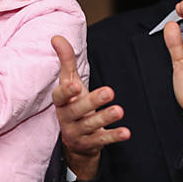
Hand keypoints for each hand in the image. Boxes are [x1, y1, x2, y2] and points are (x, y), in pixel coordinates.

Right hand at [51, 36, 129, 179]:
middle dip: (93, 101)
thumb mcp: (70, 83)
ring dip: (105, 117)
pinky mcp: (90, 144)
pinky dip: (114, 136)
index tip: (75, 85)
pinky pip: (102, 140)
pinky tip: (126, 132)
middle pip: (77, 110)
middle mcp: (66, 118)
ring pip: (90, 125)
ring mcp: (77, 133)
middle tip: (110, 91)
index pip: (59, 97)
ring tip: (119, 110)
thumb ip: (66, 61)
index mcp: (61, 103)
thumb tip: (56, 37)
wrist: (76, 141)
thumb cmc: (74, 104)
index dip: (66, 91)